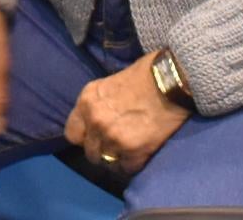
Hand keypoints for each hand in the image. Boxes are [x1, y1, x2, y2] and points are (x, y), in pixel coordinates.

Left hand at [63, 58, 188, 178]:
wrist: (171, 80)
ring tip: (127, 152)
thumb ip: (98, 104)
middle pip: (90, 151)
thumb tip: (96, 119)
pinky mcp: (133, 151)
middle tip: (115, 145)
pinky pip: (126, 168)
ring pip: (107, 162)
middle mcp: (95, 121)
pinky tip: (140, 155)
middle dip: (102, 150)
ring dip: (116, 159)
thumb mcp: (109, 84)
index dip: (84, 137)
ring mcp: (113, 138)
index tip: (95, 137)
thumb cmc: (144, 75)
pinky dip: (133, 164)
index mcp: (87, 101)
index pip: (71, 134)